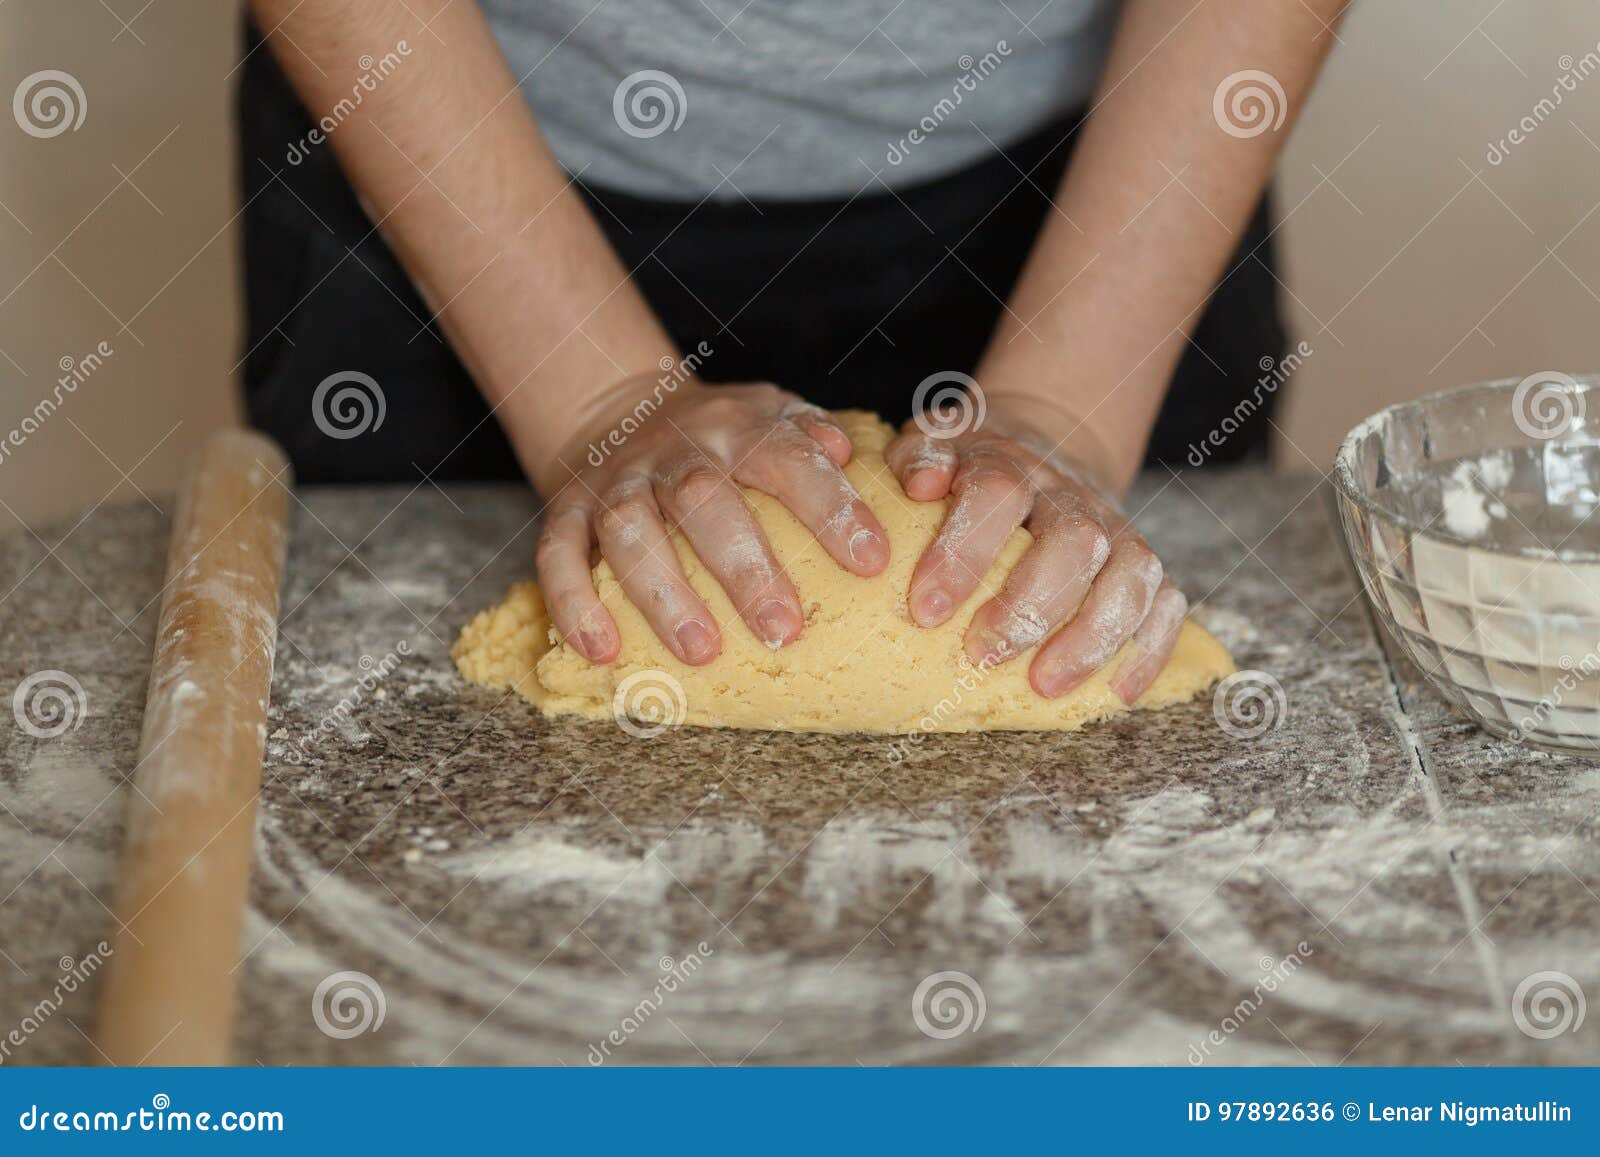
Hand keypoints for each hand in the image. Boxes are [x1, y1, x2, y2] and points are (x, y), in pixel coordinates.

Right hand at [533, 379, 888, 664]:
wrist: (615, 408)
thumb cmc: (716, 435)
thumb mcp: (767, 412)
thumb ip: (809, 431)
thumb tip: (845, 450)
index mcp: (734, 427)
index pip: (786, 458)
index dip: (829, 506)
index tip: (871, 559)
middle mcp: (672, 451)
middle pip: (704, 500)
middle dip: (745, 567)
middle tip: (783, 630)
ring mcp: (614, 483)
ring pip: (631, 531)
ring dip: (664, 593)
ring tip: (701, 651)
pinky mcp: (564, 511)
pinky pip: (558, 554)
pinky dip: (574, 602)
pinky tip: (602, 650)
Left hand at [884, 404, 1185, 703]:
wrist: (1045, 446)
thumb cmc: (971, 470)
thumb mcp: (933, 448)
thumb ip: (916, 459)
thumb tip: (923, 484)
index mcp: (1010, 463)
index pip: (996, 495)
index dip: (963, 553)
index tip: (926, 610)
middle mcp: (1070, 493)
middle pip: (1074, 539)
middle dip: (1030, 606)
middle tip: (982, 655)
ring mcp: (1116, 528)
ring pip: (1130, 573)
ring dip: (1091, 636)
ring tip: (1045, 685)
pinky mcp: (1143, 564)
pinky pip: (1166, 602)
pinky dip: (1149, 649)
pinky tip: (1116, 691)